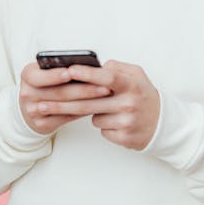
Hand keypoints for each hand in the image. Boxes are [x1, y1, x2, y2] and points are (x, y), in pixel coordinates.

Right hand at [19, 62, 111, 134]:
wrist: (30, 106)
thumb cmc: (45, 83)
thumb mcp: (45, 71)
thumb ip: (60, 68)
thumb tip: (88, 66)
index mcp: (27, 76)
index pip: (40, 76)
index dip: (55, 75)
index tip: (72, 72)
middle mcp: (27, 94)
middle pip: (58, 92)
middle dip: (83, 88)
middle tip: (104, 85)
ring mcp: (33, 111)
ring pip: (65, 106)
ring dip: (87, 100)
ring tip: (105, 94)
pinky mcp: (42, 125)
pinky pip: (66, 118)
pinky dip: (83, 111)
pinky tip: (97, 105)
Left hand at [38, 60, 160, 149]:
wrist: (163, 123)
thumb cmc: (143, 94)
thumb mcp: (136, 74)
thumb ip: (116, 67)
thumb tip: (97, 66)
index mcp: (131, 84)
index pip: (106, 77)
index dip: (87, 74)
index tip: (68, 70)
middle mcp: (129, 103)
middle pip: (90, 102)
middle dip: (62, 102)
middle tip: (40, 103)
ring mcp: (126, 122)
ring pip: (93, 116)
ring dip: (91, 112)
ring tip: (105, 107)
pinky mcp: (124, 138)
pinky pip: (101, 129)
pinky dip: (103, 124)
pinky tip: (114, 120)